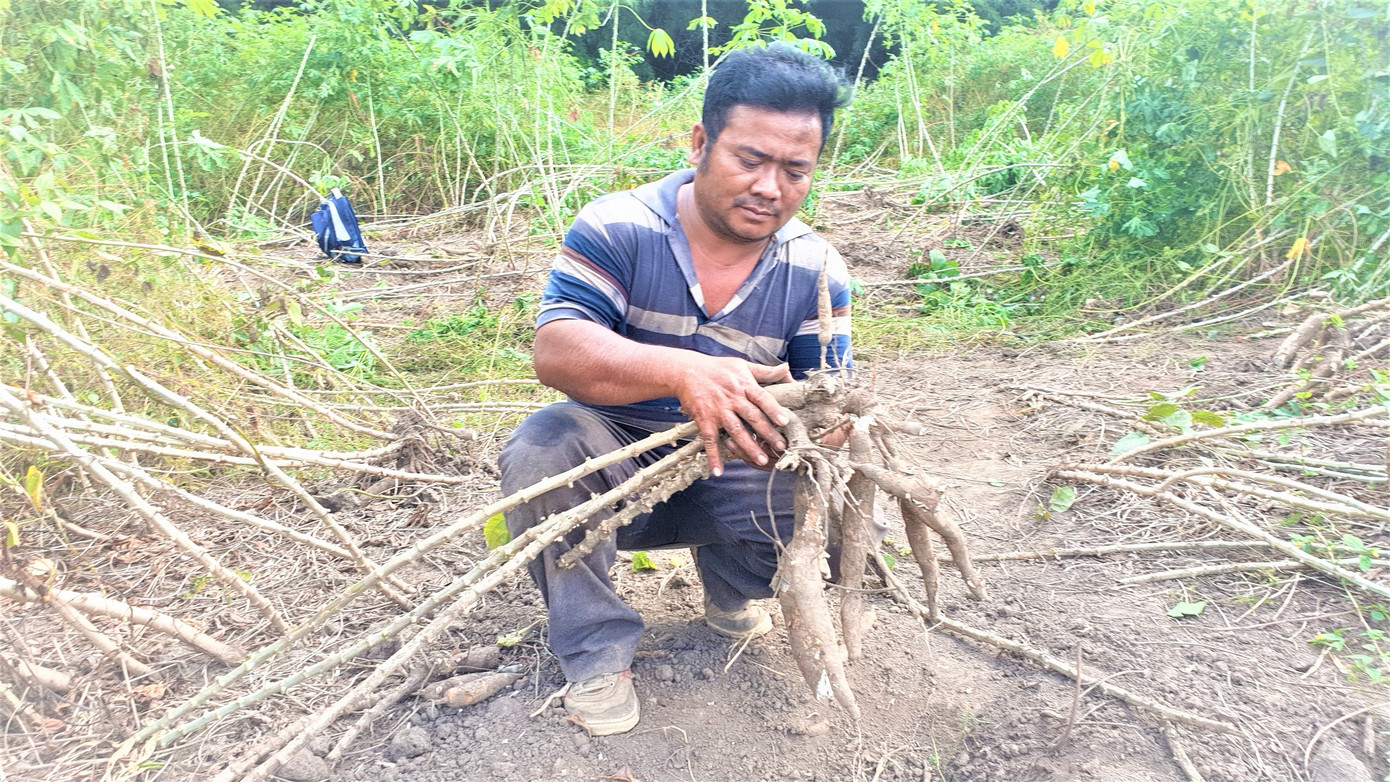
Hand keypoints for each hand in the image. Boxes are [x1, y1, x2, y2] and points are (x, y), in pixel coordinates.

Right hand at [674, 356, 791, 475]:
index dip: (773, 410)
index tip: (785, 422)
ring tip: (761, 460)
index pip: (762, 398)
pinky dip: (713, 456)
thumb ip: (766, 371)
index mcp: (744, 386)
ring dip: (748, 447)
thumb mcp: (742, 365)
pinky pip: (709, 440)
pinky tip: (718, 471)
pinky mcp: (704, 420)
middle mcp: (732, 399)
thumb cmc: (718, 368)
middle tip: (781, 447)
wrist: (687, 371)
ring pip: (735, 431)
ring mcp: (718, 411)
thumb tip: (787, 368)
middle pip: (752, 417)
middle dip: (767, 433)